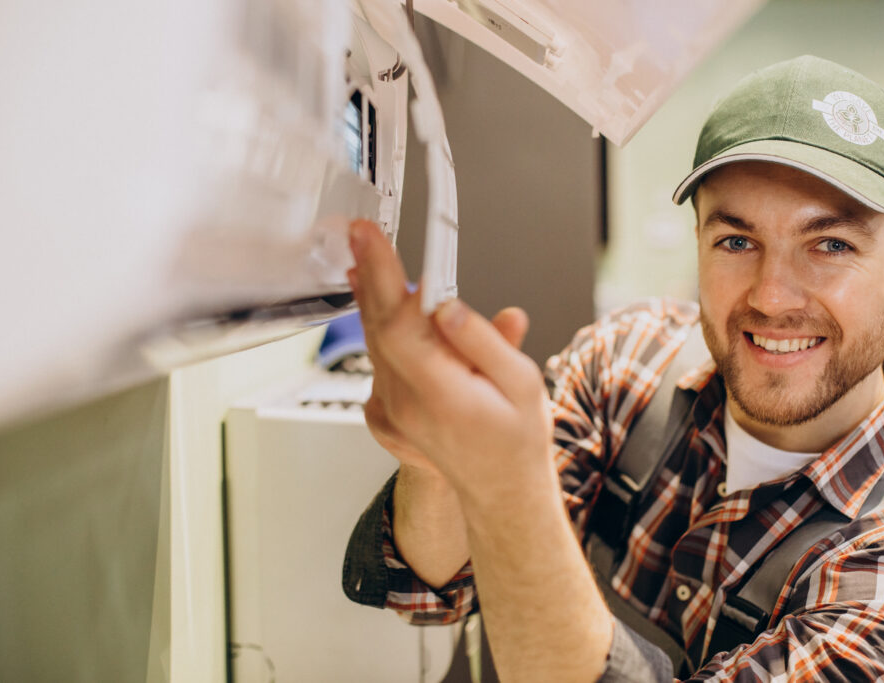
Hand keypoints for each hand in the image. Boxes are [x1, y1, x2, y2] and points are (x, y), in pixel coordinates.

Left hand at [347, 219, 553, 505]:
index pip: (399, 324)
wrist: (501, 488)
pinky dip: (379, 328)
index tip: (372, 239)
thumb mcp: (521, 383)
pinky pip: (378, 360)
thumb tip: (447, 306)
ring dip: (372, 298)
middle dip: (370, 274)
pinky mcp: (387, 410)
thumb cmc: (517, 437)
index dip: (382, 276)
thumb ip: (484, 341)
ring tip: (368, 259)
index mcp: (442, 393)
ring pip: (374, 341)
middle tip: (362, 235)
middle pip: (378, 326)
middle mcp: (407, 402)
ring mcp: (392, 409)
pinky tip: (384, 308)